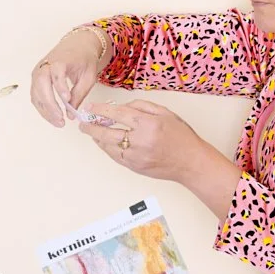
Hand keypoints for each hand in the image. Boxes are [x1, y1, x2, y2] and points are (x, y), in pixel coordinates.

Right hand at [30, 29, 106, 126]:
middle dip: (50, 104)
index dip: (60, 86)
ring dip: (45, 110)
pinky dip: (43, 108)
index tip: (67, 99)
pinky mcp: (36, 80)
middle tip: (61, 119)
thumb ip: (80, 94)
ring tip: (59, 123)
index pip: (57, 72)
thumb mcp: (88, 76)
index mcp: (60, 60)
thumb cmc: (83, 59)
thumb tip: (71, 114)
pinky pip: (36, 96)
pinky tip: (53, 117)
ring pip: (36, 93)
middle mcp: (45, 65)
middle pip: (41, 84)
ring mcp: (38, 72)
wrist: (76, 46)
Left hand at [78, 100, 205, 179]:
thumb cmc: (181, 137)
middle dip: (91, 126)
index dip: (100, 110)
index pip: (117, 114)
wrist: (191, 162)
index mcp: (148, 124)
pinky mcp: (135, 167)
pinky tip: (104, 143)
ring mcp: (136, 156)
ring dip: (97, 138)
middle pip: (106, 132)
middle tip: (83, 122)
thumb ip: (142, 106)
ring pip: (108, 146)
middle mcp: (140, 140)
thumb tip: (123, 106)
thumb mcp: (165, 113)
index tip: (91, 107)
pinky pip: (115, 156)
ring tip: (91, 132)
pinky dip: (107, 149)